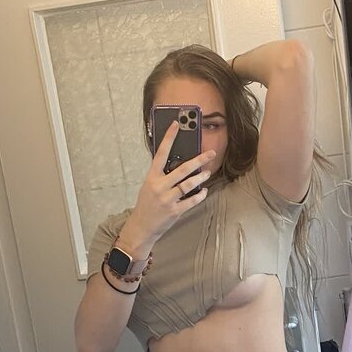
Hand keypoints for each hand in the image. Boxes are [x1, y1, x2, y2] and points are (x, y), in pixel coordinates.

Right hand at [121, 121, 214, 249]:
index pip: (160, 153)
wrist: (141, 226)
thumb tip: (178, 164)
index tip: (176, 125)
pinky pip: (191, 201)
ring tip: (208, 173)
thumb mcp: (149, 186)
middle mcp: (159, 186)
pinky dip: (200, 195)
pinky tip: (204, 191)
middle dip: (199, 160)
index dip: (169, 138)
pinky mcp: (175, 211)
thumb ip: (161, 175)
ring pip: (188, 184)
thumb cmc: (146, 204)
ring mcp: (167, 199)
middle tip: (210, 153)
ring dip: (201, 178)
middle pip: (182, 169)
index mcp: (152, 177)